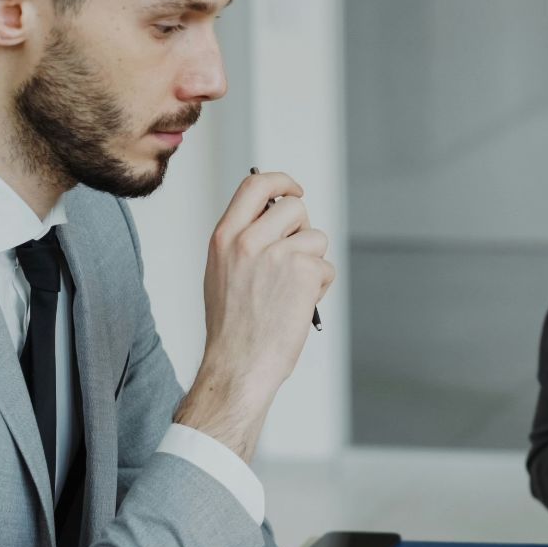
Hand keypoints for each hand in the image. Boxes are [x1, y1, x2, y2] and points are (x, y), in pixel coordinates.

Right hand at [179, 171, 334, 459]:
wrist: (238, 365)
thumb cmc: (233, 328)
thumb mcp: (222, 273)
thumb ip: (244, 242)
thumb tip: (277, 221)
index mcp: (224, 237)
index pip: (254, 186)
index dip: (281, 181)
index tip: (295, 190)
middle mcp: (248, 240)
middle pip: (294, 207)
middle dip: (303, 230)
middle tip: (296, 257)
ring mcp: (277, 253)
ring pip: (316, 238)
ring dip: (313, 263)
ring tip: (291, 291)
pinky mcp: (303, 270)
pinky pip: (326, 267)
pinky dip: (320, 286)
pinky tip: (299, 305)